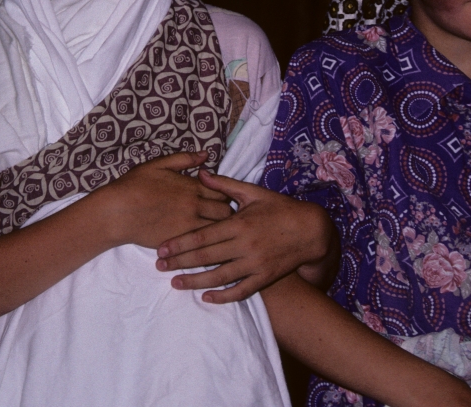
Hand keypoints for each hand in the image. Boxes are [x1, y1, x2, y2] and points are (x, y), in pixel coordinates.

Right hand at [102, 152, 232, 248]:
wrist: (116, 212)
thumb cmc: (134, 185)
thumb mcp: (158, 165)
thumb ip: (184, 159)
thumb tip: (206, 154)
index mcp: (191, 186)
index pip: (223, 191)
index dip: (225, 194)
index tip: (220, 198)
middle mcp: (194, 206)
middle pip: (226, 212)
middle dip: (227, 213)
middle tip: (220, 216)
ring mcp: (188, 225)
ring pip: (219, 230)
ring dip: (220, 229)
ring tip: (214, 230)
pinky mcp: (180, 241)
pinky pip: (203, 244)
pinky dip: (207, 243)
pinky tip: (204, 243)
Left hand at [155, 171, 337, 301]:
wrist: (311, 230)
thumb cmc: (280, 208)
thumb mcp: (253, 192)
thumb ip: (225, 185)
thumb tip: (200, 173)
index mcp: (240, 223)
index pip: (203, 236)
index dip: (180, 243)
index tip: (161, 249)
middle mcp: (245, 245)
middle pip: (206, 258)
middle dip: (180, 263)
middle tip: (159, 267)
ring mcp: (255, 263)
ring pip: (219, 277)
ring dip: (195, 282)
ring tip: (176, 284)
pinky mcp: (265, 277)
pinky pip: (241, 290)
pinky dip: (223, 296)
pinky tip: (207, 297)